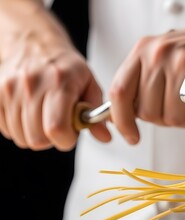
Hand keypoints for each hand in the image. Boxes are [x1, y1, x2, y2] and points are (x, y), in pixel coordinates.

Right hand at [0, 1, 110, 150]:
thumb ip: (97, 113)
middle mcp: (32, 84)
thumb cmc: (66, 67)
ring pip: (20, 137)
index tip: (72, 133)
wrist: (35, 44)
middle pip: (37, 138)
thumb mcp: (90, 83)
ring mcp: (10, 88)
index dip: (66, 139)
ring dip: (35, 134)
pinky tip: (30, 114)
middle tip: (59, 124)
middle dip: (52, 139)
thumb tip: (105, 137)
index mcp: (60, 82)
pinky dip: (19, 128)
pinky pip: (6, 130)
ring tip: (45, 117)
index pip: (56, 128)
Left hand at [109, 8, 184, 143]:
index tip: (131, 135)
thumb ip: (147, 81)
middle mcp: (158, 53)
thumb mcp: (169, 55)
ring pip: (170, 116)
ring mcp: (178, 61)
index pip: (119, 92)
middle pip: (147, 111)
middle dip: (166, 118)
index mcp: (144, 49)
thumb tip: (128, 112)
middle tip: (182, 108)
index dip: (122, 121)